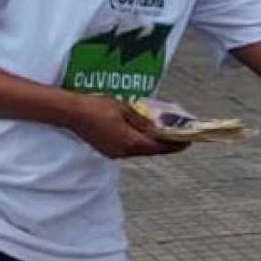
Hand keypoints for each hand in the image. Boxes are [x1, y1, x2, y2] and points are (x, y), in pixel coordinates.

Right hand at [66, 94, 188, 158]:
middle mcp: (123, 152)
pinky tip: (145, 133)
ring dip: (152, 143)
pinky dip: (140, 141)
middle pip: (149, 150)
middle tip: (180, 137)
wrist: (73, 113)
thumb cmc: (99, 107)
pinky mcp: (108, 149)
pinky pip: (129, 147)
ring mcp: (114, 152)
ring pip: (139, 150)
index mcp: (129, 142)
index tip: (188, 142)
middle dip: (165, 144)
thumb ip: (142, 121)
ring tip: (165, 133)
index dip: (174, 145)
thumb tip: (156, 128)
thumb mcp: (125, 109)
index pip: (157, 147)